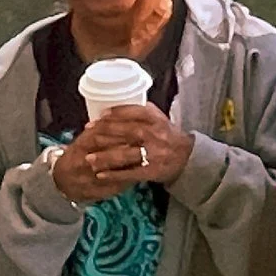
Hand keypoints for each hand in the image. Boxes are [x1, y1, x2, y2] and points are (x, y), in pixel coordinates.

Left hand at [51, 104, 194, 200]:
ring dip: (105, 157)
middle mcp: (154, 135)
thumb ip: (142, 110)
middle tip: (88, 135)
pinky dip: (114, 174)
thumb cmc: (167, 135)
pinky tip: (101, 174)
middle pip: (126, 132)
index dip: (114, 114)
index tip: (99, 117)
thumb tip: (118, 101)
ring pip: (125, 154)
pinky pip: (130, 173)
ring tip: (89, 158)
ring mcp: (152, 154)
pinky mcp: (151, 171)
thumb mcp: (159, 118)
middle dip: (105, 134)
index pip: (133, 113)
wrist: (186, 157)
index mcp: (155, 120)